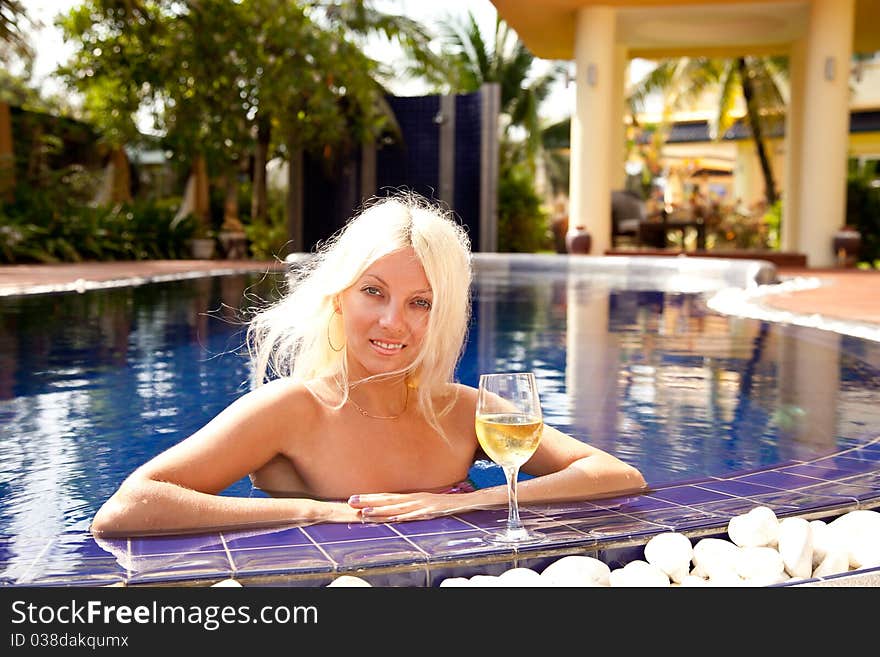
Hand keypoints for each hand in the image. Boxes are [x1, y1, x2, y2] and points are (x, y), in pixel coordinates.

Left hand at [347, 491, 475, 522]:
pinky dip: (403, 516)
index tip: (354, 498)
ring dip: (380, 511)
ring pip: (397, 508)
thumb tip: (395, 512)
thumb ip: (411, 507)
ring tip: (365, 513)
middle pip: (387, 500)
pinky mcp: (431, 510)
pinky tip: (392, 518)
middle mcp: (414, 498)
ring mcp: (422, 504)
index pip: (387, 497)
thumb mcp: (425, 503)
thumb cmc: (445, 504)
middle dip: (368, 501)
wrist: (467, 501)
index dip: (370, 498)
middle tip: (350, 501)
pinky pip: (415, 515)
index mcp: (411, 496)